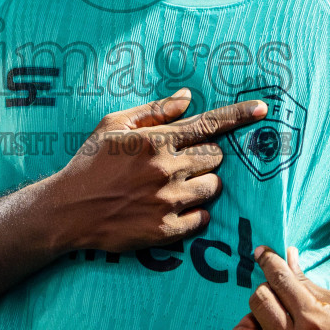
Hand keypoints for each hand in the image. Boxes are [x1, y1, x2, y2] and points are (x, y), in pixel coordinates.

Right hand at [46, 89, 265, 252]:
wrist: (67, 210)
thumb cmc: (88, 163)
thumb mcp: (113, 125)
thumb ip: (154, 111)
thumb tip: (187, 98)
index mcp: (155, 140)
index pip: (207, 124)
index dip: (238, 116)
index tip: (263, 110)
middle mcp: (166, 169)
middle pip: (215, 158)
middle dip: (206, 158)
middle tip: (182, 163)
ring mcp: (167, 201)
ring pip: (214, 187)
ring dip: (204, 184)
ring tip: (177, 186)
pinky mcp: (165, 230)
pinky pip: (203, 218)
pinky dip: (196, 212)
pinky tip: (174, 208)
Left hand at [230, 246, 329, 329]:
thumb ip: (306, 283)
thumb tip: (285, 256)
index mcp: (314, 321)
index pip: (278, 280)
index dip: (268, 261)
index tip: (262, 255)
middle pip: (257, 302)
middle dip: (266, 292)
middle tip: (278, 297)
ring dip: (253, 322)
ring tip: (270, 324)